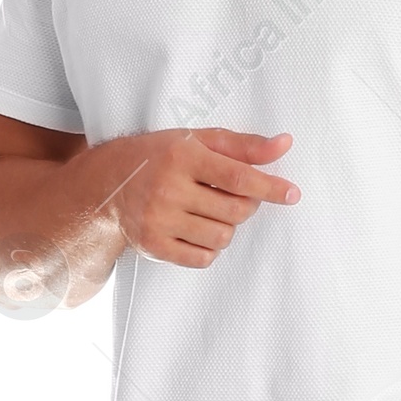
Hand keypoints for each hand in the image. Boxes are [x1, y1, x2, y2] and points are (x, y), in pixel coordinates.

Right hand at [112, 128, 298, 268]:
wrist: (108, 184)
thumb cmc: (160, 157)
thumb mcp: (197, 141)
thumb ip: (242, 145)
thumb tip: (285, 144)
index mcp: (182, 156)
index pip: (238, 176)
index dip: (269, 187)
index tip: (292, 194)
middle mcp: (168, 188)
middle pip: (235, 211)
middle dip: (245, 206)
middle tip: (234, 197)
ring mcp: (158, 220)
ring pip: (222, 237)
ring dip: (227, 228)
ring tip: (210, 212)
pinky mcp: (153, 246)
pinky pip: (202, 259)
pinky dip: (209, 249)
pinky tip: (197, 230)